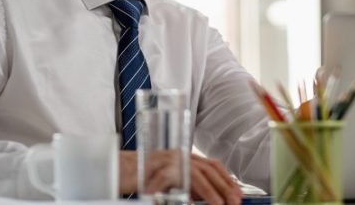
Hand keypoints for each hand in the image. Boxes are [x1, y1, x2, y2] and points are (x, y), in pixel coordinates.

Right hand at [118, 150, 242, 204]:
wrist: (116, 170)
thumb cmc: (143, 179)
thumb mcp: (171, 182)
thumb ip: (188, 186)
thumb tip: (204, 198)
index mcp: (185, 157)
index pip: (212, 165)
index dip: (226, 178)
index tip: (237, 193)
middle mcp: (179, 155)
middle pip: (208, 169)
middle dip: (224, 186)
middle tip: (234, 201)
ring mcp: (167, 160)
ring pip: (196, 174)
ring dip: (210, 191)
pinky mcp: (155, 168)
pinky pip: (174, 180)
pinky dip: (184, 192)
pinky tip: (190, 203)